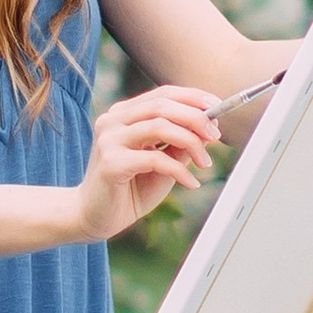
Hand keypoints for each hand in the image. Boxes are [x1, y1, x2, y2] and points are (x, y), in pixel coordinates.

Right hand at [74, 86, 219, 239]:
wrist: (94, 218)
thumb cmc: (128, 190)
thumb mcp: (162, 164)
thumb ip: (180, 145)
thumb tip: (208, 126)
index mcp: (124, 115)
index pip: (162, 94)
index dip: (193, 97)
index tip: (218, 107)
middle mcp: (113, 121)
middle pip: (162, 105)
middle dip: (196, 118)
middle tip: (215, 136)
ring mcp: (109, 140)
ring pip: (160, 126)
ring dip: (191, 142)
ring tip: (204, 163)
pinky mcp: (111, 163)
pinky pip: (155, 159)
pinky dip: (179, 170)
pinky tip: (191, 184)